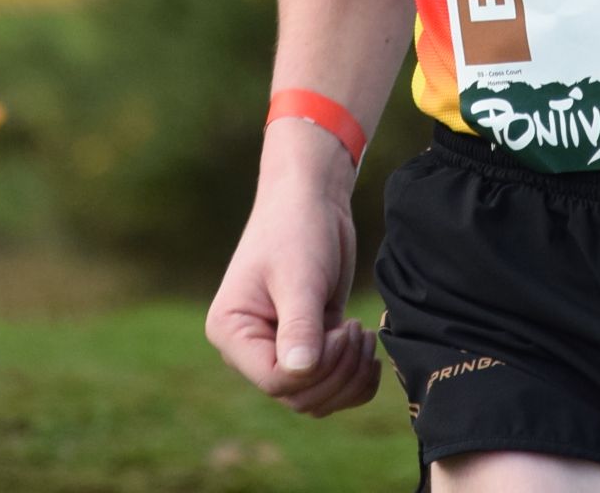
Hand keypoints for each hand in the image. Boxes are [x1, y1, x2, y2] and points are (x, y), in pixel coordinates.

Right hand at [203, 125, 381, 415]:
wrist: (312, 201)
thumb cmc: (297, 229)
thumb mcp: (299, 277)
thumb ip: (299, 326)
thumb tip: (299, 373)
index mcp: (231, 331)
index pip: (273, 380)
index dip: (316, 369)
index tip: (342, 330)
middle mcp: (249, 348)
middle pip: (297, 396)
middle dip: (337, 372)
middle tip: (357, 331)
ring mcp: (278, 349)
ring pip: (316, 399)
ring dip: (349, 377)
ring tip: (362, 334)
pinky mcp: (307, 346)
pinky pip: (329, 387)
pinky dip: (355, 379)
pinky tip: (368, 351)